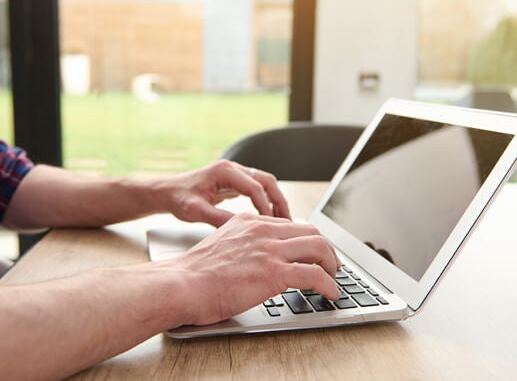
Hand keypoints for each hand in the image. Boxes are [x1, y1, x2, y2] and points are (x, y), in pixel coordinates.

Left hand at [150, 160, 289, 226]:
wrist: (166, 192)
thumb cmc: (177, 198)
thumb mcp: (195, 211)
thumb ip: (218, 218)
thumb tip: (242, 228)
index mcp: (224, 171)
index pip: (254, 187)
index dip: (265, 207)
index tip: (270, 225)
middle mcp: (232, 169)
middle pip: (266, 180)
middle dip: (279, 201)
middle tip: (288, 221)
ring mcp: (234, 174)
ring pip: (265, 183)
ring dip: (275, 201)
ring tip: (284, 221)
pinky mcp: (234, 182)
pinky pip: (257, 189)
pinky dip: (266, 202)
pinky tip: (269, 218)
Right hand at [159, 213, 339, 325]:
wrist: (181, 285)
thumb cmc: (194, 274)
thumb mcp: (221, 244)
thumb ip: (242, 243)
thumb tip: (255, 258)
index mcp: (249, 222)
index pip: (291, 224)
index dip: (308, 239)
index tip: (314, 252)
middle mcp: (262, 230)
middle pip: (311, 232)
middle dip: (326, 250)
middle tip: (331, 265)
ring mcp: (269, 250)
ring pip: (318, 248)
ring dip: (332, 265)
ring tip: (334, 279)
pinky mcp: (273, 272)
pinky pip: (314, 274)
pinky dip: (329, 284)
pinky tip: (331, 293)